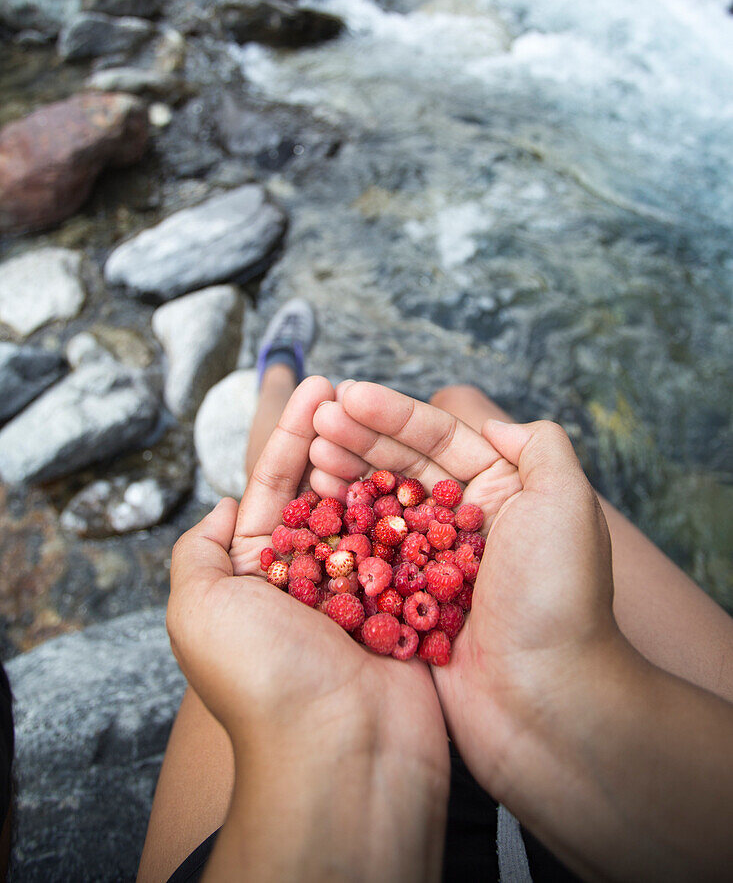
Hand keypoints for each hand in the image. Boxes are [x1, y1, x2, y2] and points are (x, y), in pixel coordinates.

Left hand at [167, 376, 448, 788]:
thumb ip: (198, 551)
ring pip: (372, 511)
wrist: (341, 753)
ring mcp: (363, 593)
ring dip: (376, 462)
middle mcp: (308, 580)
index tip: (318, 387)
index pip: (273, 489)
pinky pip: (412, 545)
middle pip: (325, 492)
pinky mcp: (408, 608)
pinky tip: (425, 466)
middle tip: (354, 389)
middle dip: (337, 438)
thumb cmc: (264, 679)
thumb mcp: (198, 608)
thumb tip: (223, 507)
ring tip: (386, 414)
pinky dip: (416, 506)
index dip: (293, 435)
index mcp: (256, 576)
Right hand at [310, 381, 621, 799]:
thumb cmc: (558, 598)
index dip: (392, 413)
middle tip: (315, 423)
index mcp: (505, 493)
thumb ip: (540, 447)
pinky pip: (368, 559)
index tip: (346, 395)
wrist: (547, 702)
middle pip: (403, 467)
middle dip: (359, 439)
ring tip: (308, 455)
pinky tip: (312, 509)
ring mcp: (434, 567)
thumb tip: (495, 423)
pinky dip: (340, 532)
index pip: (441, 438)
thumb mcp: (567, 503)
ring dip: (344, 478)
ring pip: (380, 509)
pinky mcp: (409, 607)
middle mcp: (468, 525)